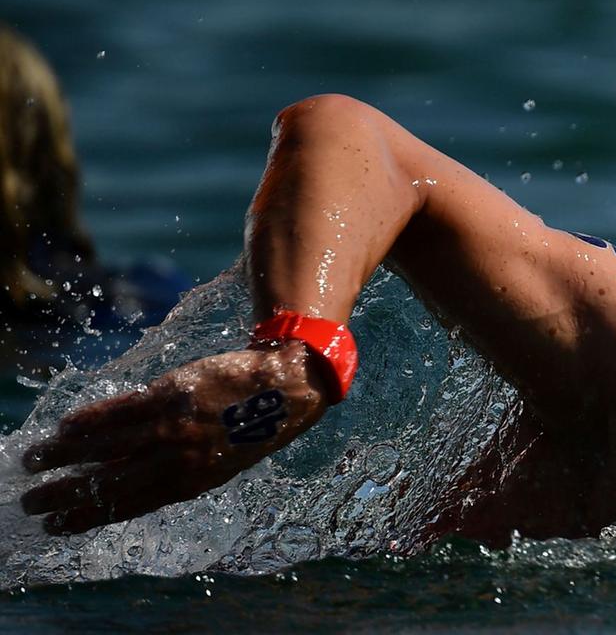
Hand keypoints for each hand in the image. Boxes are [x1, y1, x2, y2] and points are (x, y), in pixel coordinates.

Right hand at [20, 342, 331, 534]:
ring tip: (33, 460)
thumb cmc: (256, 426)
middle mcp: (176, 459)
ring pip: (105, 445)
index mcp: (190, 482)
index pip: (128, 505)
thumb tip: (137, 485)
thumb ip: (181, 476)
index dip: (89, 517)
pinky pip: (121, 410)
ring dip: (63, 454)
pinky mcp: (171, 393)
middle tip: (31, 502)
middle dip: (65, 494)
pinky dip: (91, 419)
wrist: (286, 387)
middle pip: (107, 481)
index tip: (57, 526)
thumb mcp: (222, 465)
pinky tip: (66, 426)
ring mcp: (171, 426)